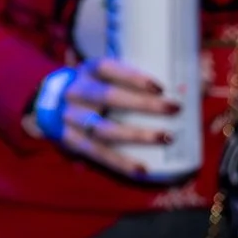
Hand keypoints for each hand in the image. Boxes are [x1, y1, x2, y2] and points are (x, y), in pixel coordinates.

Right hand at [28, 59, 178, 178]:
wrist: (46, 104)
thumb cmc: (91, 89)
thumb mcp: (102, 76)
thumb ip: (133, 80)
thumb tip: (191, 85)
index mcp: (86, 71)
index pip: (107, 68)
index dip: (133, 77)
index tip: (160, 87)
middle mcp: (76, 92)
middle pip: (108, 96)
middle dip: (143, 104)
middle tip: (174, 108)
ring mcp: (71, 118)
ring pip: (104, 128)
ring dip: (136, 135)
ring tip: (166, 137)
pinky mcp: (71, 140)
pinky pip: (97, 153)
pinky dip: (120, 162)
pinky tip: (142, 169)